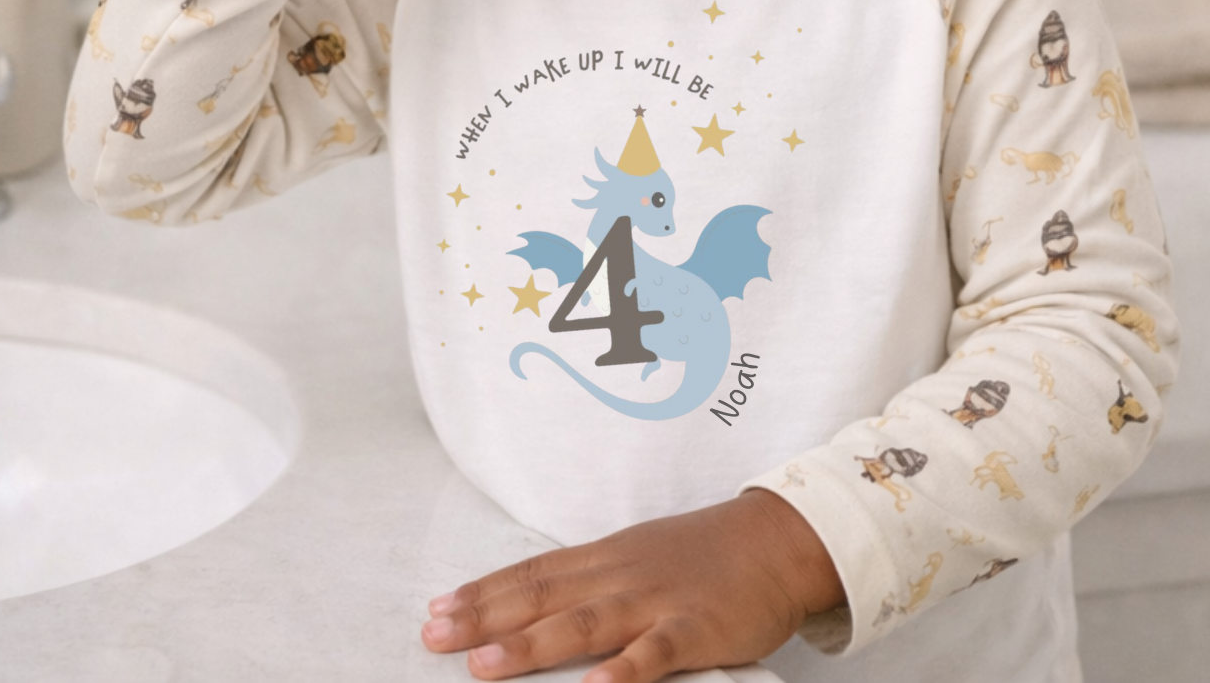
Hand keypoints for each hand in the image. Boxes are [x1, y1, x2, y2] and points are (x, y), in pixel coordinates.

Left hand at [420, 489, 844, 682]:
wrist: (775, 539)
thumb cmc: (704, 554)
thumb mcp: (639, 556)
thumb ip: (592, 582)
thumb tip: (535, 606)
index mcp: (605, 557)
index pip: (532, 573)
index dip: (482, 592)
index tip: (436, 610)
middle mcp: (620, 574)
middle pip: (543, 596)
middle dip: (484, 618)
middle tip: (433, 636)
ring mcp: (657, 600)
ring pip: (585, 624)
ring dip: (531, 643)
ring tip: (485, 664)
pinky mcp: (696, 627)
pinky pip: (655, 653)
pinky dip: (623, 672)